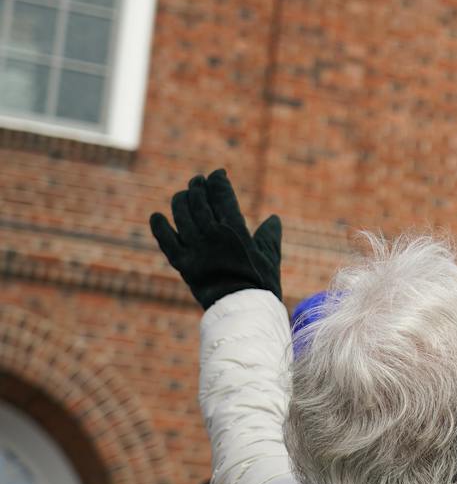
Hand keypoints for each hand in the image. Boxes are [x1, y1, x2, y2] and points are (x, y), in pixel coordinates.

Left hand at [150, 169, 281, 308]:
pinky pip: (166, 240)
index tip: (218, 174)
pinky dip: (160, 227)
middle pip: (199, 201)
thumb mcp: (270, 256)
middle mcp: (212, 235)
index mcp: (235, 230)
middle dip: (198, 187)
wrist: (242, 309)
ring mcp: (195, 249)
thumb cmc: (261, 283)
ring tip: (183, 195)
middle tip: (198, 181)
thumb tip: (273, 218)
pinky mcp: (182, 263)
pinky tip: (157, 216)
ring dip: (180, 200)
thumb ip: (270, 235)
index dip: (218, 180)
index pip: (222, 195)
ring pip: (181, 215)